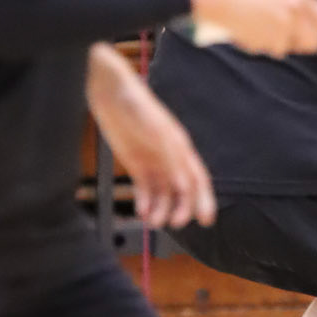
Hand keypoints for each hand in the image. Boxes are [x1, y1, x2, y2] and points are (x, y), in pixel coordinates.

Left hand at [86, 46, 216, 229]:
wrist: (110, 92)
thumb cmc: (135, 104)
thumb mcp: (154, 129)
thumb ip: (169, 154)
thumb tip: (183, 181)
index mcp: (180, 147)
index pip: (198, 178)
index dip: (204, 199)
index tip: (206, 219)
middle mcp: (170, 157)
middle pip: (182, 190)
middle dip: (181, 209)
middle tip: (175, 224)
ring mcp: (153, 161)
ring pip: (163, 192)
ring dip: (161, 209)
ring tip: (151, 222)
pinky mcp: (136, 163)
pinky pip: (145, 188)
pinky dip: (145, 202)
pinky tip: (141, 212)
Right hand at [182, 0, 316, 56]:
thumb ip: (292, 0)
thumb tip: (309, 19)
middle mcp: (295, 9)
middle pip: (313, 41)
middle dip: (307, 45)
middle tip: (294, 42)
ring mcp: (282, 26)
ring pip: (289, 47)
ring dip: (277, 43)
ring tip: (259, 26)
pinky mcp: (268, 40)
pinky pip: (270, 49)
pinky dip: (260, 44)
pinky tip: (248, 30)